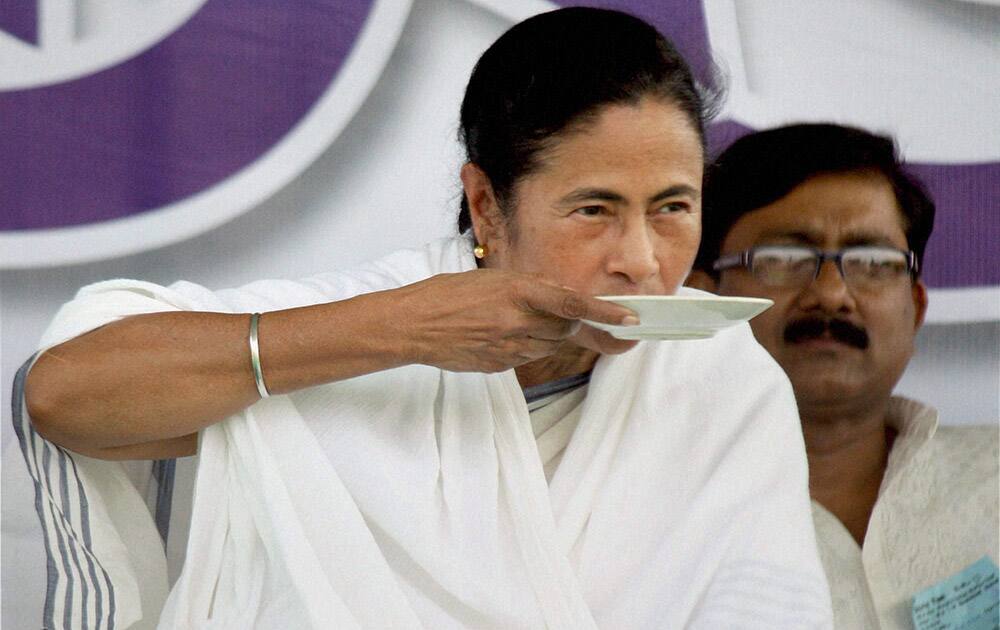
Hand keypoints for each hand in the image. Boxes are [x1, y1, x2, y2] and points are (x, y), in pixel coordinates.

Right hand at [388, 269, 638, 372]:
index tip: (630, 319)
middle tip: (544, 312)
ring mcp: (508, 348)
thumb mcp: (492, 279)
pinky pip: (527, 358)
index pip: (573, 304)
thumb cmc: (448, 295)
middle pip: (565, 329)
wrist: (413, 325)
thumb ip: (529, 288)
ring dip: (545, 335)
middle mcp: (517, 321)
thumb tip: (559, 295)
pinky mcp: (499, 365)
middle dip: (565, 322)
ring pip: (549, 346)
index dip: (605, 313)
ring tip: (513, 322)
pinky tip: (498, 336)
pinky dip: (524, 347)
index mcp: (517, 292)